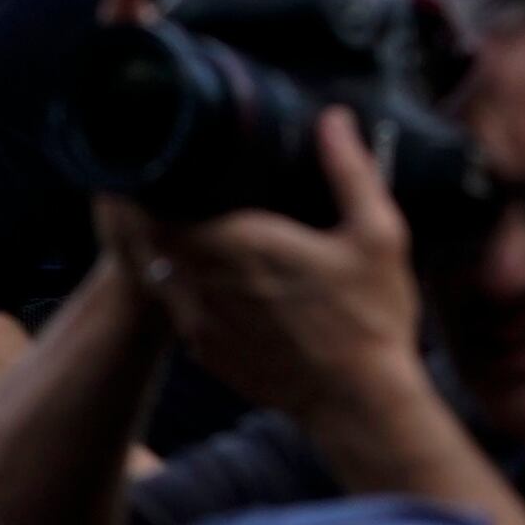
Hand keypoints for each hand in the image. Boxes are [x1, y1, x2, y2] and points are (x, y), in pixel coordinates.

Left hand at [136, 109, 429, 437]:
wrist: (361, 406)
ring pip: (157, 271)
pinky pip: (176, 307)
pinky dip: (180, 286)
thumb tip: (334, 118)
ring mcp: (200, 322)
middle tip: (167, 183)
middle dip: (151, 209)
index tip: (157, 159)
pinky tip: (203, 275)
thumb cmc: (372, 320)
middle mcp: (205, 282)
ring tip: (179, 222)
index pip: (158, 204)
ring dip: (163, 248)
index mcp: (237, 244)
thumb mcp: (377, 238)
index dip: (147, 183)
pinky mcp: (206, 352)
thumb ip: (351, 173)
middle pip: (149, 234)